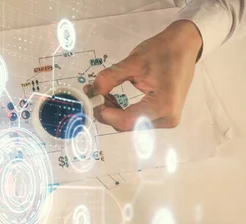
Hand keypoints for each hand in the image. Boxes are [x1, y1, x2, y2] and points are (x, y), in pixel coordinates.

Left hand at [86, 20, 202, 131]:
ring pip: (128, 124)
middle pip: (126, 124)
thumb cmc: (163, 51)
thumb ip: (109, 78)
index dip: (104, 113)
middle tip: (92, 94)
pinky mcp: (162, 117)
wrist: (185, 46)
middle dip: (105, 111)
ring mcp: (165, 120)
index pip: (126, 120)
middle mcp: (167, 118)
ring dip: (111, 111)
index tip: (91, 99)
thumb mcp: (133, 62)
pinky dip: (120, 111)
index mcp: (163, 105)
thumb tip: (92, 93)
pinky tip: (110, 98)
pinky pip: (135, 119)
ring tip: (100, 92)